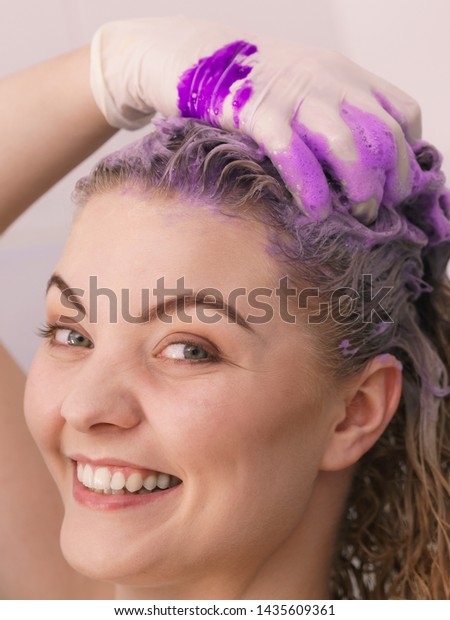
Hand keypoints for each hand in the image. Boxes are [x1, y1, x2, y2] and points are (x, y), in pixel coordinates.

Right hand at [90, 17, 421, 220]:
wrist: (192, 56)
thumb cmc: (250, 85)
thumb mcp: (303, 86)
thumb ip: (334, 114)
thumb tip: (359, 166)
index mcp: (345, 74)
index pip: (401, 112)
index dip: (409, 154)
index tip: (399, 185)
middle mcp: (329, 81)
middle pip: (383, 134)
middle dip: (392, 181)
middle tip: (382, 211)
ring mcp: (293, 96)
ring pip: (348, 145)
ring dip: (361, 188)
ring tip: (359, 217)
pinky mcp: (257, 113)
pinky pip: (294, 154)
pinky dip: (311, 186)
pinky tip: (316, 211)